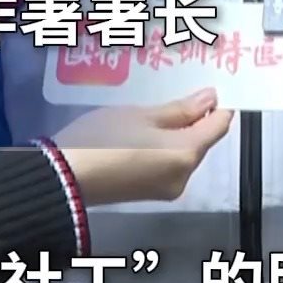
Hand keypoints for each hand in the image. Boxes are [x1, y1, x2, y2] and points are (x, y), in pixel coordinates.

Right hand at [52, 88, 232, 205]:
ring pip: (184, 154)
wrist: (64, 178)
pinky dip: (165, 149)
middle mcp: (184, 177)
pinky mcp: (151, 194)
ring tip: (154, 113)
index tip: (210, 87)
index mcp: (186, 154)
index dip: (219, 106)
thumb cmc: (103, 138)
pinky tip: (146, 134)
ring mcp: (168, 189)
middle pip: (201, 142)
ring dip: (178, 134)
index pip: (218, 127)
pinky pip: (169, 166)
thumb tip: (211, 99)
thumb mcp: (141, 115)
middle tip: (176, 94)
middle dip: (195, 120)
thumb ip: (179, 109)